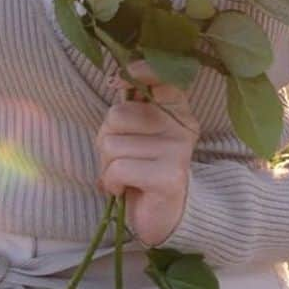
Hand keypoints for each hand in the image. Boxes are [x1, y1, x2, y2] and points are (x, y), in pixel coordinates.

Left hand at [95, 60, 200, 248]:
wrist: (162, 215)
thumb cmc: (141, 168)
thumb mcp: (137, 131)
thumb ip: (131, 105)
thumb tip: (116, 79)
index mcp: (177, 109)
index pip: (161, 75)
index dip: (136, 72)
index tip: (116, 81)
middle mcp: (182, 126)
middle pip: (118, 113)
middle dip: (106, 137)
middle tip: (119, 156)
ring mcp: (178, 151)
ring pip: (112, 144)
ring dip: (106, 165)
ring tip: (123, 175)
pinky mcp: (168, 177)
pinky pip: (118, 169)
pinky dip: (111, 182)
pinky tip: (123, 189)